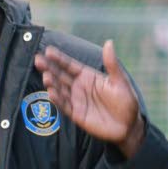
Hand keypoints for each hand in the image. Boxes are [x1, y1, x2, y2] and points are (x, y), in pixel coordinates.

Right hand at [34, 40, 145, 157]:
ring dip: (52, 83)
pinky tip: (51, 92)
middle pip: (61, 75)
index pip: (70, 65)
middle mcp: (79, 87)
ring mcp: (77, 100)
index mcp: (88, 76)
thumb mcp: (120, 81)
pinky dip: (57, 100)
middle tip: (38, 60)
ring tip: (46, 76)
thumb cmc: (126, 102)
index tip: (48, 51)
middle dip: (49, 68)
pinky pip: (64, 106)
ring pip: (60, 89)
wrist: (129, 126)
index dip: (59, 58)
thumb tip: (109, 42)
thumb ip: (112, 64)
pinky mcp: (76, 114)